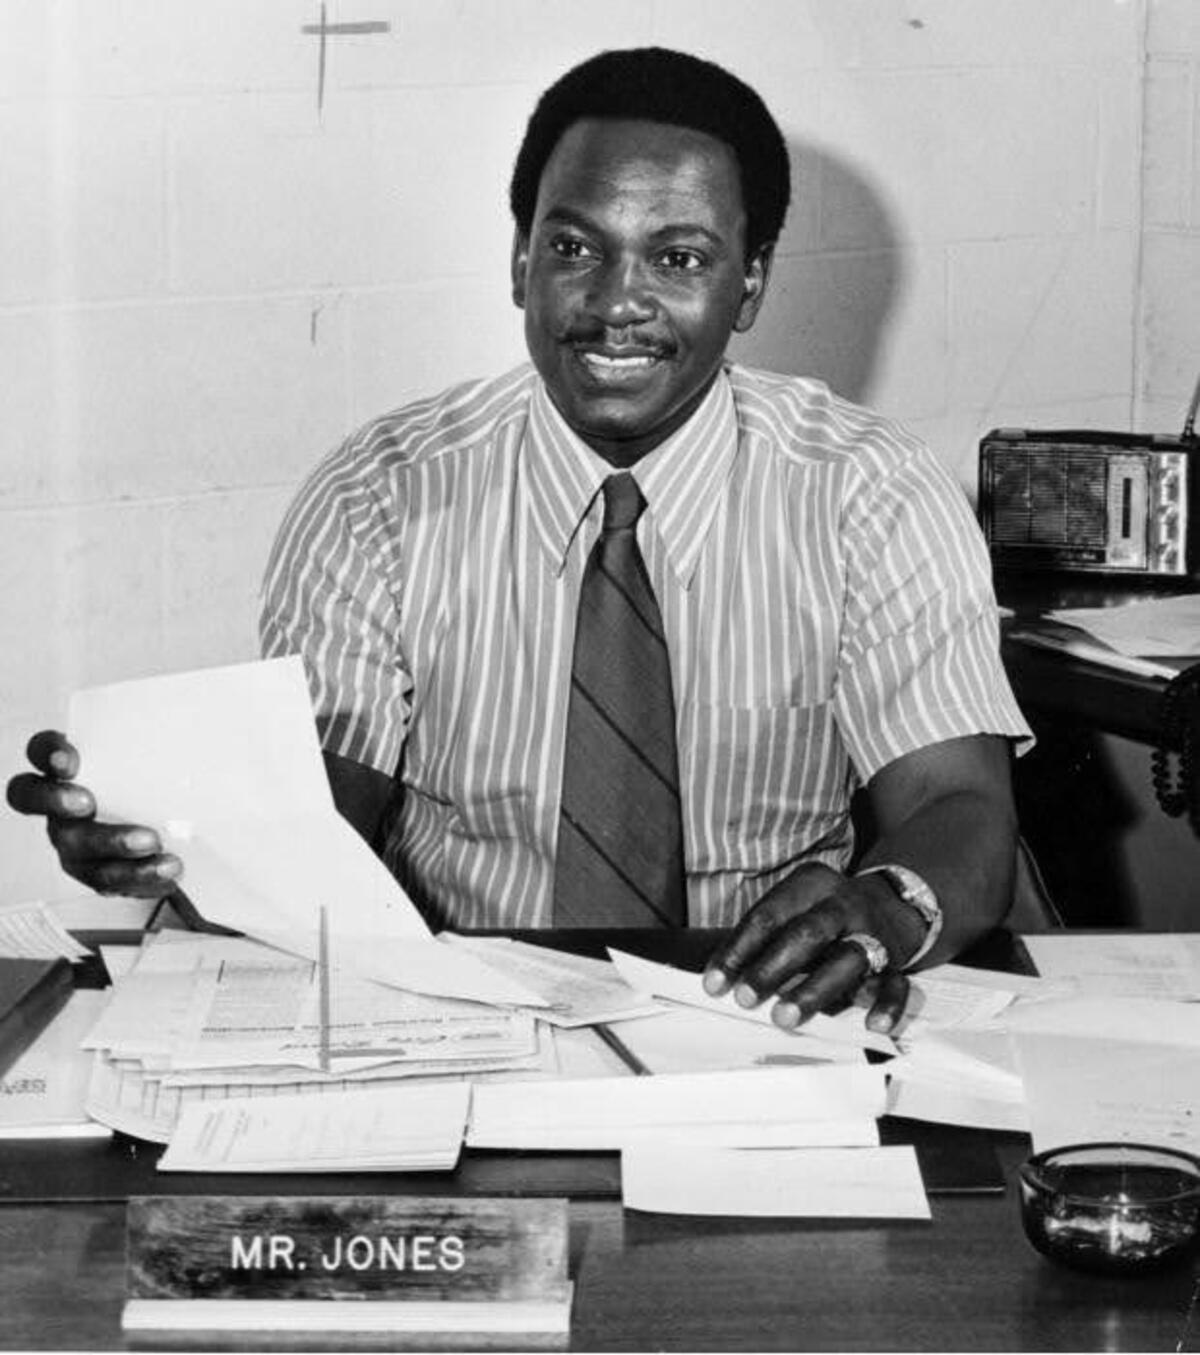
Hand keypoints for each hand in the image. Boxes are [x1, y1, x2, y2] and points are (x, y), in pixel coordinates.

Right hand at [6, 730, 182, 897]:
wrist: (178, 829)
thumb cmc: (158, 782)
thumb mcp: (161, 758)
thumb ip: (167, 743)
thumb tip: (213, 712)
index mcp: (68, 768)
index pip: (42, 751)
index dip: (47, 754)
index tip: (69, 760)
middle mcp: (59, 805)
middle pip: (35, 800)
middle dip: (56, 801)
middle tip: (87, 803)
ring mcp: (74, 842)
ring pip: (79, 849)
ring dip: (114, 845)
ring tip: (152, 841)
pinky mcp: (99, 873)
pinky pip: (113, 880)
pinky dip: (141, 875)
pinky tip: (168, 867)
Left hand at [702, 862, 926, 1033]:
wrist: (893, 901)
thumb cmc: (823, 912)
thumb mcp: (796, 906)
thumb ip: (766, 935)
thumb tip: (721, 976)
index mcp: (811, 883)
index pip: (768, 914)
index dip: (739, 949)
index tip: (715, 982)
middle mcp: (843, 903)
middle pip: (807, 933)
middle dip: (772, 967)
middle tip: (745, 998)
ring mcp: (873, 931)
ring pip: (847, 959)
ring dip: (814, 990)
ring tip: (784, 1017)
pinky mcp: (896, 961)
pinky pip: (897, 984)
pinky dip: (886, 1005)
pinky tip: (872, 1025)